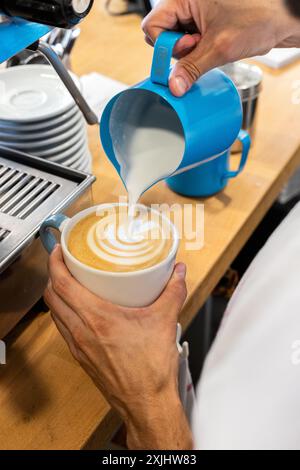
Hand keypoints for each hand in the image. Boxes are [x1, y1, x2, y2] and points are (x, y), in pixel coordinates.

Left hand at [44, 245, 192, 448]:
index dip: (55, 263)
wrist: (146, 403)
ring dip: (57, 296)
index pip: (61, 284)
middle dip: (53, 276)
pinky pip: (64, 329)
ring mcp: (78, 346)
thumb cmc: (150, 370)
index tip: (59, 250)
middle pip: (52, 297)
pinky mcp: (81, 357)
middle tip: (64, 263)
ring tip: (72, 284)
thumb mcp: (165, 321)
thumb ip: (173, 292)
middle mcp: (80, 332)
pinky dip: (65, 314)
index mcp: (96, 319)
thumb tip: (177, 273)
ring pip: (55, 314)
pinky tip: (82, 312)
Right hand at [142, 0, 299, 95]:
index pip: (152, 25)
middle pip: (161, 33)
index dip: (164, 45)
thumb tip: (174, 86)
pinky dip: (197, 52)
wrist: (283, 18)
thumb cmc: (258, 18)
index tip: (184, 52)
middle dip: (178, 49)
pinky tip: (212, 48)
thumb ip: (192, 68)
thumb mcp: (220, 48)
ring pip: (175, 41)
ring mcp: (194, 13)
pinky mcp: (202, 23)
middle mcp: (186, 2)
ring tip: (211, 46)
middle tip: (200, 46)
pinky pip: (188, 43)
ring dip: (189, 52)